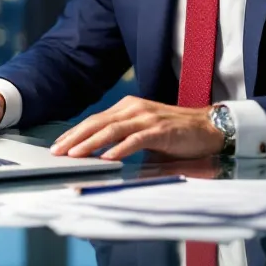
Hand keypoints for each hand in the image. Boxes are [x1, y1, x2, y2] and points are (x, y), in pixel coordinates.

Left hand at [50, 96, 223, 160]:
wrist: (208, 128)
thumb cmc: (175, 134)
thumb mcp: (144, 133)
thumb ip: (123, 139)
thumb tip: (100, 156)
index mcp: (128, 108)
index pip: (95, 120)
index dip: (75, 133)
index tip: (58, 145)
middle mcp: (134, 109)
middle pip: (98, 123)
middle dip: (75, 138)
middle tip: (57, 151)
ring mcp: (147, 118)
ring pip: (112, 130)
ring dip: (91, 143)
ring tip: (75, 155)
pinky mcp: (160, 131)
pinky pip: (135, 139)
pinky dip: (120, 149)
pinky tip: (107, 158)